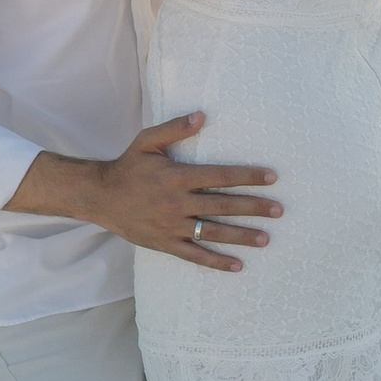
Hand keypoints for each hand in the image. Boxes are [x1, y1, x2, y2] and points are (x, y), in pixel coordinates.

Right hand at [29, 115, 282, 270]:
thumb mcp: (147, 141)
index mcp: (177, 177)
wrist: (100, 196)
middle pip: (223, 206)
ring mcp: (172, 226)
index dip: (247, 176)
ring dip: (241, 236)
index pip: (220, 176)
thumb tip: (202, 115)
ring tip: (266, 238)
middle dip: (253, 207)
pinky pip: (194, 255)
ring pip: (213, 233)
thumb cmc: (128, 166)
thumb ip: (175, 128)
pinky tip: (237, 265)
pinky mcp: (166, 243)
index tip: (271, 177)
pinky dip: (216, 262)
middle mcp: (178, 203)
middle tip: (279, 210)